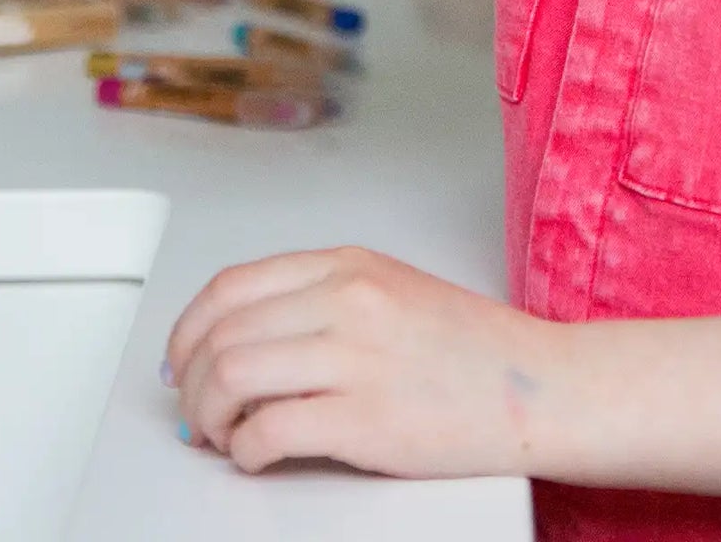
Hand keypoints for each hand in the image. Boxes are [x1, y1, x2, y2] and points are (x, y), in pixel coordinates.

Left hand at [163, 244, 555, 476]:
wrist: (537, 387)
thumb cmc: (471, 349)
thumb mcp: (392, 291)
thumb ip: (322, 301)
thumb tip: (244, 339)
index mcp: (349, 266)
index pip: (232, 288)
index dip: (189, 330)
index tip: (183, 361)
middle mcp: (346, 301)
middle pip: (222, 336)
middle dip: (193, 384)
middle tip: (198, 413)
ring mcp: (354, 357)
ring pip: (232, 378)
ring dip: (211, 419)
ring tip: (225, 437)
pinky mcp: (363, 418)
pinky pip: (267, 432)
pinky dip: (245, 452)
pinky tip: (258, 455)